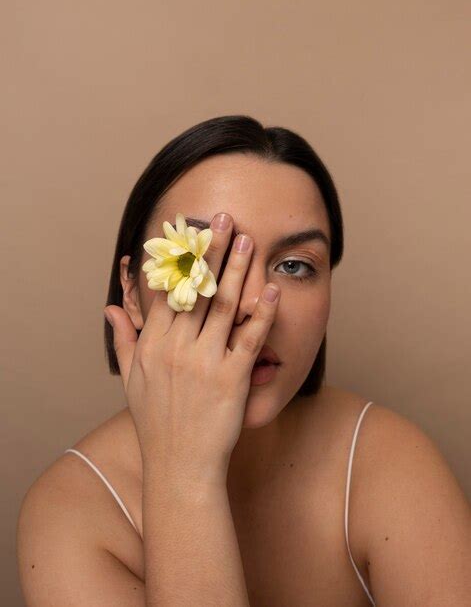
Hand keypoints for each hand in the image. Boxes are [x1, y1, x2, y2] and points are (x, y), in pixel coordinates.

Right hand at [104, 213, 280, 488]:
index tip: (187, 231)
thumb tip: (110, 307)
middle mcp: (177, 348)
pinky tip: (271, 290)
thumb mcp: (132, 380)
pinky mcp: (232, 379)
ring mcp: (205, 362)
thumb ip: (125, 339)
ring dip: (237, 270)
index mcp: (153, 345)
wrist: (180, 467)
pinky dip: (262, 314)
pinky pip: (250, 339)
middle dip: (211, 251)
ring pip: (224, 306)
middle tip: (225, 219)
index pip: (166, 290)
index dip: (177, 257)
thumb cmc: (156, 423)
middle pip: (197, 289)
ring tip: (248, 240)